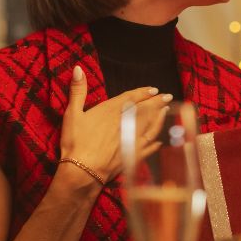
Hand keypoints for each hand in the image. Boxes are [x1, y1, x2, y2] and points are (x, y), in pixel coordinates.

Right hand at [60, 64, 172, 183]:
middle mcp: (126, 123)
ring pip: (151, 126)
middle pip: (146, 110)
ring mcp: (132, 140)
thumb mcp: (72, 114)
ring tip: (166, 111)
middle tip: (167, 96)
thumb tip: (79, 68)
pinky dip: (156, 143)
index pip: (131, 98)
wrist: (83, 171)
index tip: (153, 89)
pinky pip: (149, 148)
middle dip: (157, 102)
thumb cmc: (76, 142)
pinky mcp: (134, 157)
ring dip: (159, 118)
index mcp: (111, 111)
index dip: (143, 93)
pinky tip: (160, 141)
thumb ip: (78, 91)